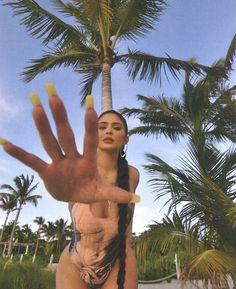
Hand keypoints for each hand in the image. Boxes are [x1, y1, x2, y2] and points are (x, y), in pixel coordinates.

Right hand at [0, 84, 137, 203]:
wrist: (73, 196)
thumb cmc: (88, 190)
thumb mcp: (100, 193)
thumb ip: (113, 193)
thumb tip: (133, 199)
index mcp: (88, 161)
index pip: (90, 141)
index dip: (90, 126)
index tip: (90, 107)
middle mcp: (72, 157)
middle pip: (66, 135)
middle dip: (61, 117)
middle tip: (53, 96)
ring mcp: (58, 163)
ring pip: (49, 142)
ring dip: (42, 126)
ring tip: (35, 107)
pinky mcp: (46, 172)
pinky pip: (32, 161)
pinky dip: (20, 154)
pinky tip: (6, 143)